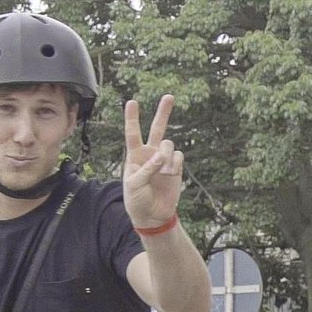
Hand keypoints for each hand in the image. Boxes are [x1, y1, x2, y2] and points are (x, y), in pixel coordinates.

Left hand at [123, 95, 183, 228]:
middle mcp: (150, 153)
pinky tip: (170, 174)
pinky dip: (175, 165)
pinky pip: (179, 156)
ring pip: (169, 144)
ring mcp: (164, 160)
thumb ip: (148, 168)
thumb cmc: (137, 200)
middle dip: (163, 112)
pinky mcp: (176, 167)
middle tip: (169, 96)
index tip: (131, 102)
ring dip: (166, 156)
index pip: (133, 133)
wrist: (153, 215)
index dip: (132, 118)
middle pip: (157, 129)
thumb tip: (163, 155)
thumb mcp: (135, 184)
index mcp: (135, 155)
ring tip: (163, 172)